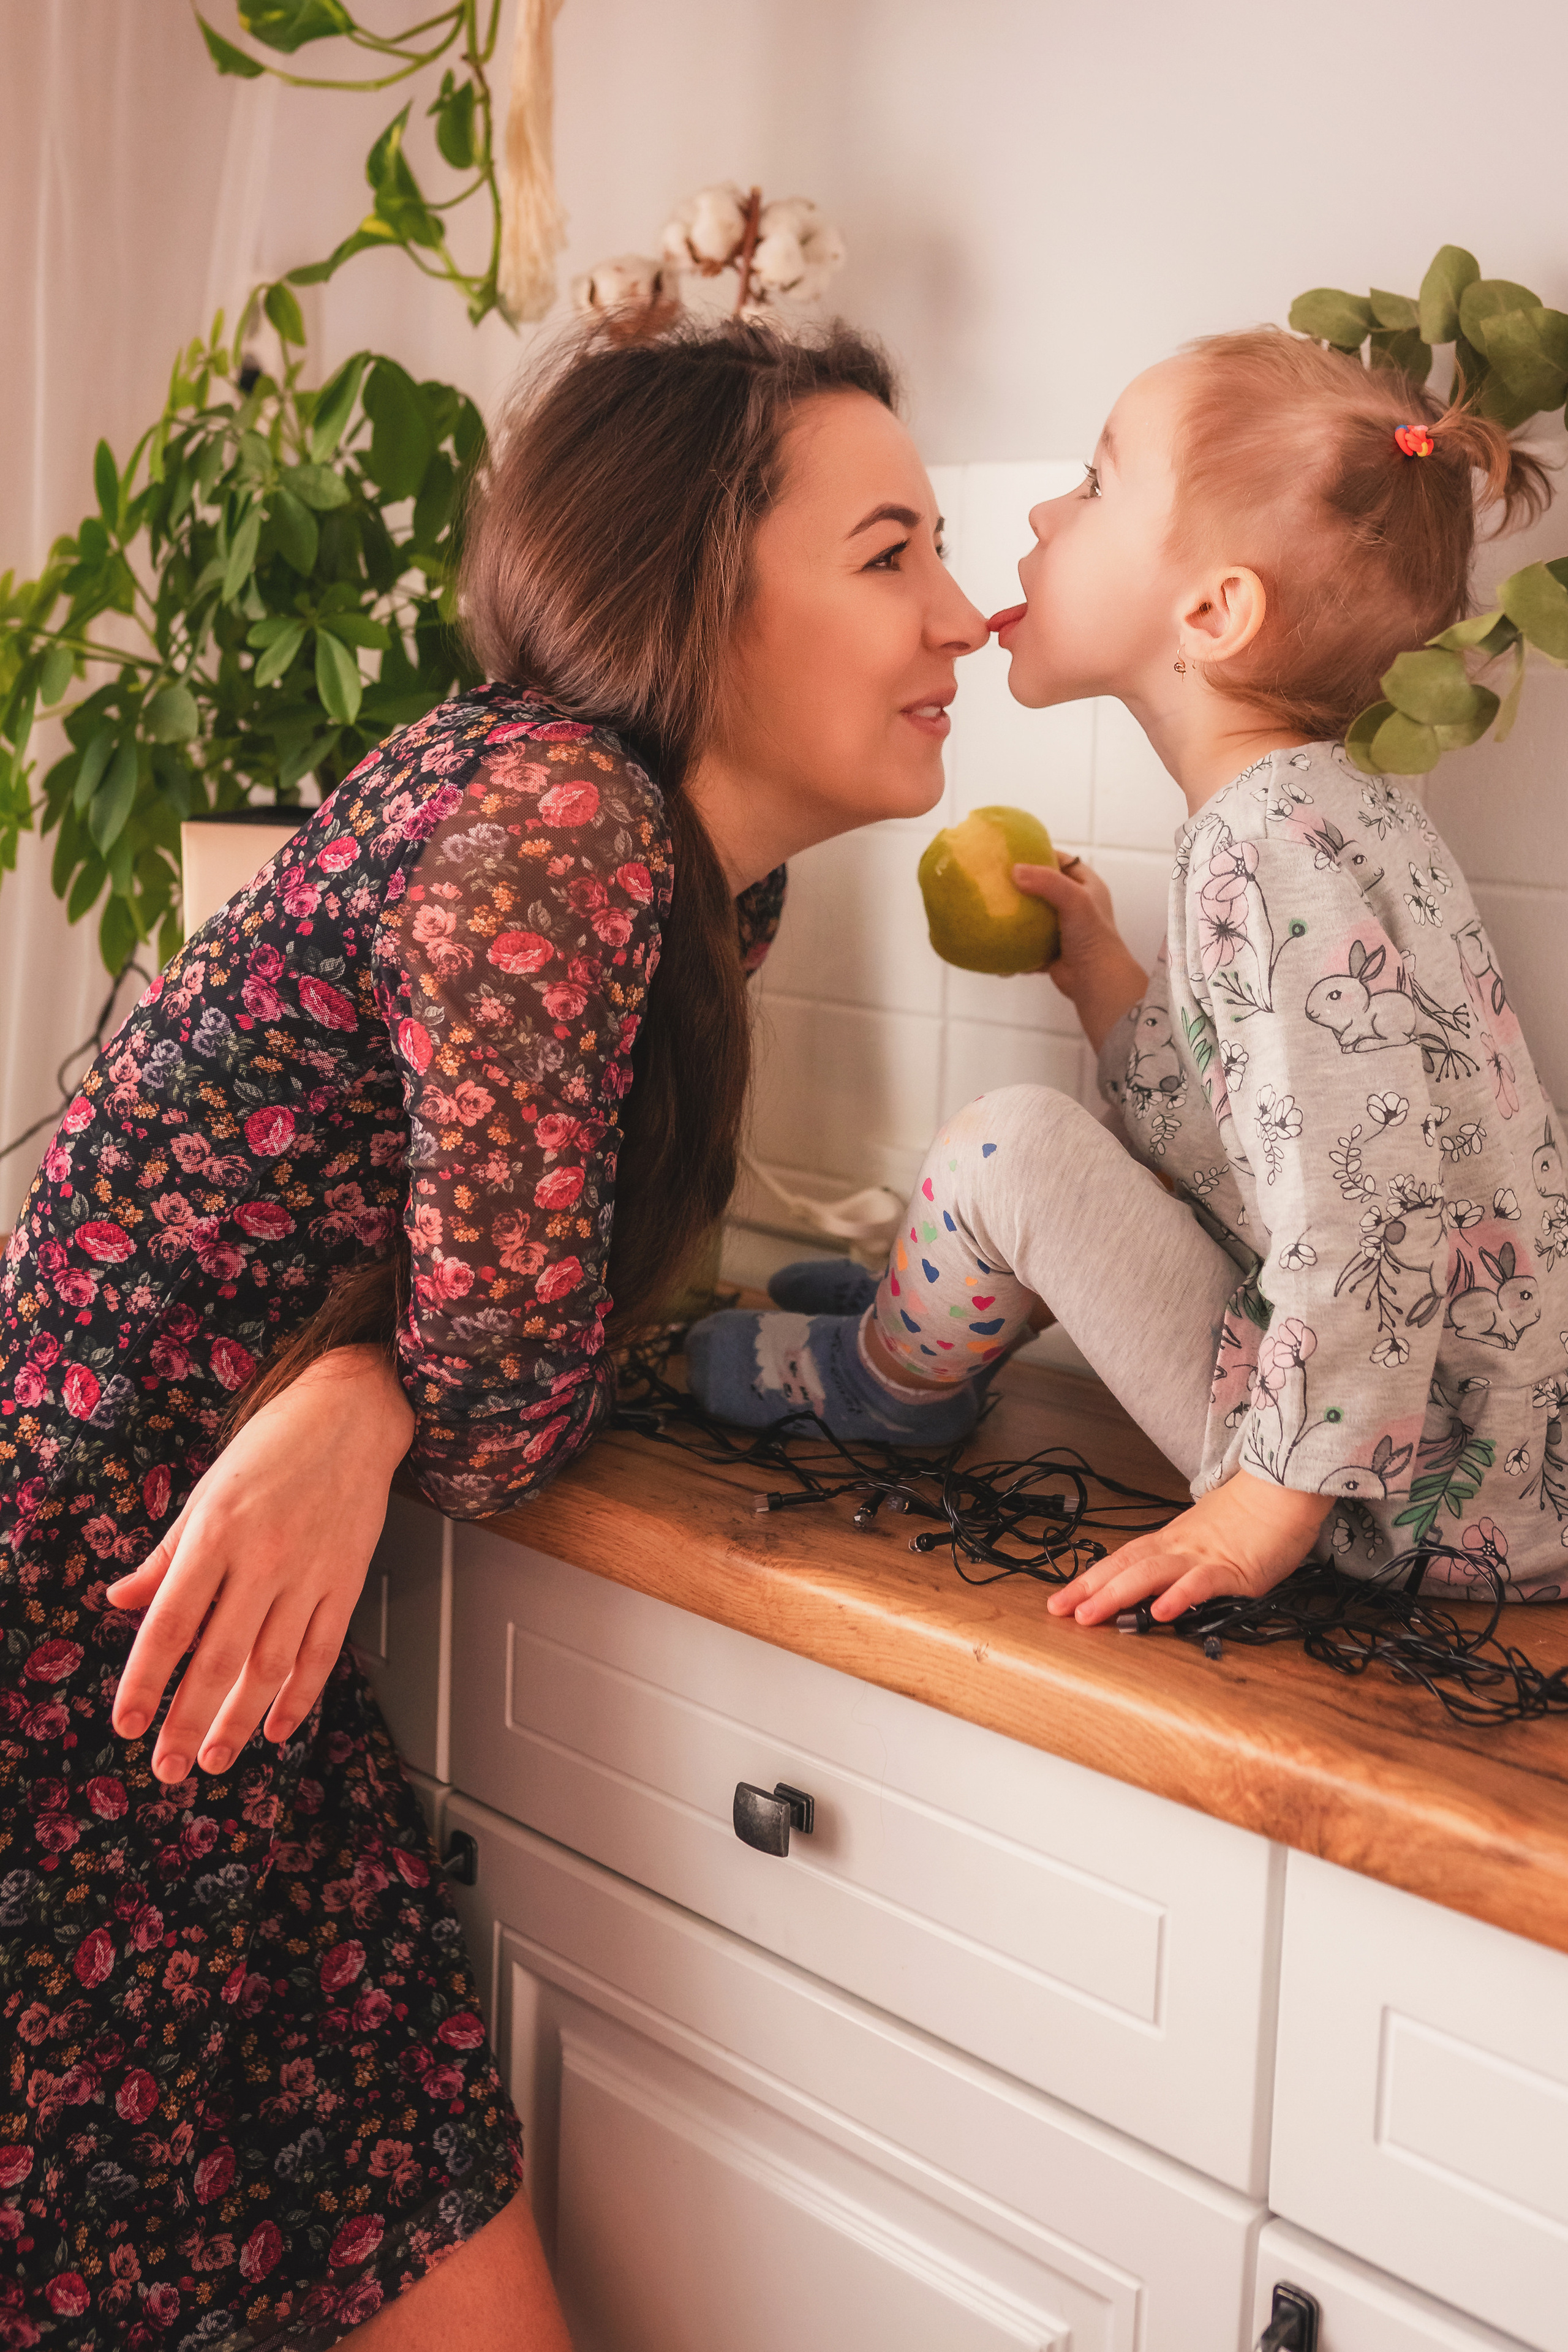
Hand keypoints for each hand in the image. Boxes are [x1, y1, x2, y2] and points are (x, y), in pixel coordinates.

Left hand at [105, 1344, 414, 1781]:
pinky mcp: (347, 1581)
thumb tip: (121, 1600)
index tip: (126, 1723)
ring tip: (215, 1759)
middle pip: (218, 1659)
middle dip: (187, 1721)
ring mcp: (310, 1573)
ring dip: (239, 1721)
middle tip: (167, 1767)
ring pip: (270, 1666)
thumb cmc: (274, 1446)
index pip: (170, 1624)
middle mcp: (263, 1558)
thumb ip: (166, 1554)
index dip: (145, 1681)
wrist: (353, 1414)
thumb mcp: (205, 1493)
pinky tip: (278, 1726)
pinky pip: (321, 1651)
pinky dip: (300, 1696)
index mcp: (216, 1532)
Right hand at [1012, 855, 1147, 1051]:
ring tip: (992, 910)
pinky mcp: (1051, 952)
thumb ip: (1047, 882)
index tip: (1015, 853)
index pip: (1062, 862)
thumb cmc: (1093, 938)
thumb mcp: (1075, 899)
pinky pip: (1026, 946)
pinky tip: (996, 947)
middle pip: (1043, 889)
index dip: (1040, 854)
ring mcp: (1062, 930)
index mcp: (1087, 887)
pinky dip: (1012, 947)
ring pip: (1033, 918)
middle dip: (1021, 886)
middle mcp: (1076, 907)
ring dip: (1014, 917)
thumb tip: (1015, 871)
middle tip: (997, 880)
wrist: (1096, 982)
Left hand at [1045, 1470, 1331, 1626]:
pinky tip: (1161, 1612)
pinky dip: (1179, 1596)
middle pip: (1126, 1566)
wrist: (1284, 1489)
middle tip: (1059, 1610)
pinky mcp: (1234, 1568)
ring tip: (1090, 1615)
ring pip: (1151, 1574)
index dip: (1089, 1578)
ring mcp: (1204, 1557)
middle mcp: (1179, 1547)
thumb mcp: (1208, 1539)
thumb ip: (1183, 1564)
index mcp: (1172, 1541)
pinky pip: (1201, 1583)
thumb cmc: (1251, 1516)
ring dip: (1117, 1595)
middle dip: (1090, 1590)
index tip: (1061, 1598)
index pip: (1121, 1559)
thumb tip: (1161, 1591)